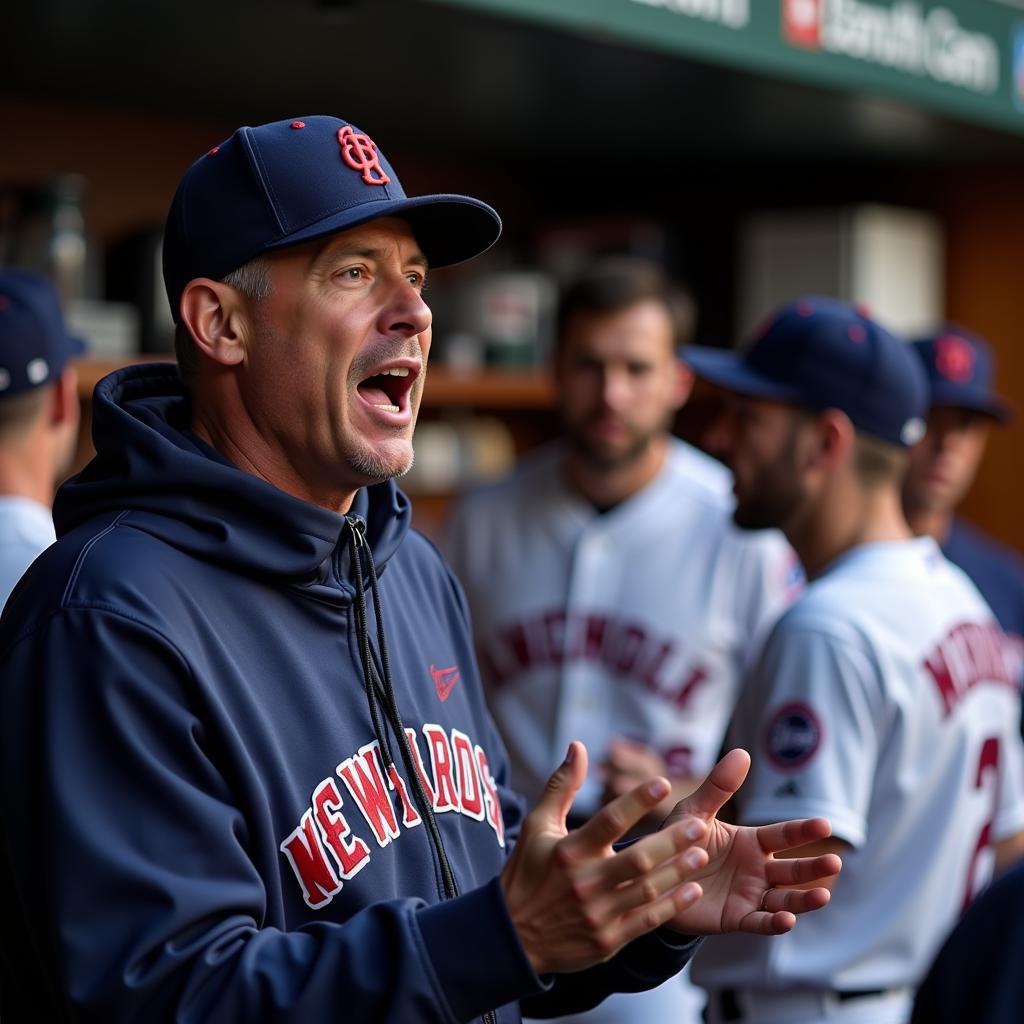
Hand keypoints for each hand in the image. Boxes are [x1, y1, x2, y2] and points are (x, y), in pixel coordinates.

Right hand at [500, 741, 710, 974]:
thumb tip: (578, 746)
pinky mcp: (608, 940)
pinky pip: (646, 921)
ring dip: (677, 871)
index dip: (637, 801)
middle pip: (637, 859)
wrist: (513, 937)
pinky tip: (692, 889)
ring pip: (646, 890)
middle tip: (699, 824)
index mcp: (569, 851)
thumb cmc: (526, 873)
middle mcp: (585, 883)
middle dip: (670, 842)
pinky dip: (672, 905)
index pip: (608, 821)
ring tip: (702, 852)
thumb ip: (562, 786)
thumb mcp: (537, 826)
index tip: (664, 783)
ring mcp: (598, 914)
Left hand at [661, 749, 841, 935]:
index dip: (804, 830)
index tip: (825, 824)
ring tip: (823, 895)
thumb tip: (742, 752)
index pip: (784, 835)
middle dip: (813, 867)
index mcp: (752, 842)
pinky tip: (788, 920)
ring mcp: (749, 895)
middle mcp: (757, 869)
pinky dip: (774, 923)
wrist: (655, 876)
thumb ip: (718, 787)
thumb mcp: (696, 811)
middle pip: (792, 869)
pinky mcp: (736, 918)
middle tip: (835, 862)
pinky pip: (759, 922)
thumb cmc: (679, 839)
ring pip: (784, 898)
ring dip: (803, 899)